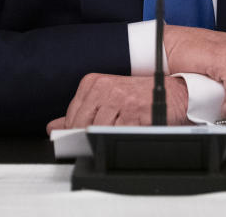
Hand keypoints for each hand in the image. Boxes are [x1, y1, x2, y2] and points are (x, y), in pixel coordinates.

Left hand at [45, 74, 188, 133]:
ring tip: (116, 133)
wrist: (172, 92)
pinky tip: (127, 133)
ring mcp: (119, 99)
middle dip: (87, 137)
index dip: (73, 132)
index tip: (76, 140)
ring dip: (106, 138)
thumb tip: (54, 127)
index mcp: (93, 82)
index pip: (72, 115)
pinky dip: (120, 137)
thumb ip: (79, 113)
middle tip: (95, 143)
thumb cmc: (138, 96)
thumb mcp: (106, 99)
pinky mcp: (134, 111)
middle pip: (83, 124)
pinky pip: (119, 133)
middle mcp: (105, 87)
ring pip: (100, 130)